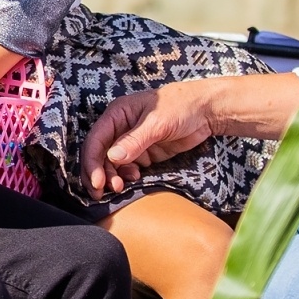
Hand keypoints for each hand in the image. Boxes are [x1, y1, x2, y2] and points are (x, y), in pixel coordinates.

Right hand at [80, 81, 217, 197]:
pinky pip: (128, 167)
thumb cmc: (180, 106)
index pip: (96, 140)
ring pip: (113, 164)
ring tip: (120, 187)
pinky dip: (126, 176)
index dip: (92, 162)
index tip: (97, 183)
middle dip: (100, 174)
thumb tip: (113, 158)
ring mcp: (132, 142)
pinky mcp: (144, 153)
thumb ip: (134, 141)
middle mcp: (120, 128)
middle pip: (100, 154)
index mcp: (117, 114)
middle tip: (103, 192)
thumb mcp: (157, 123)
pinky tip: (134, 179)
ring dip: (113, 177)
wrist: (206, 111)